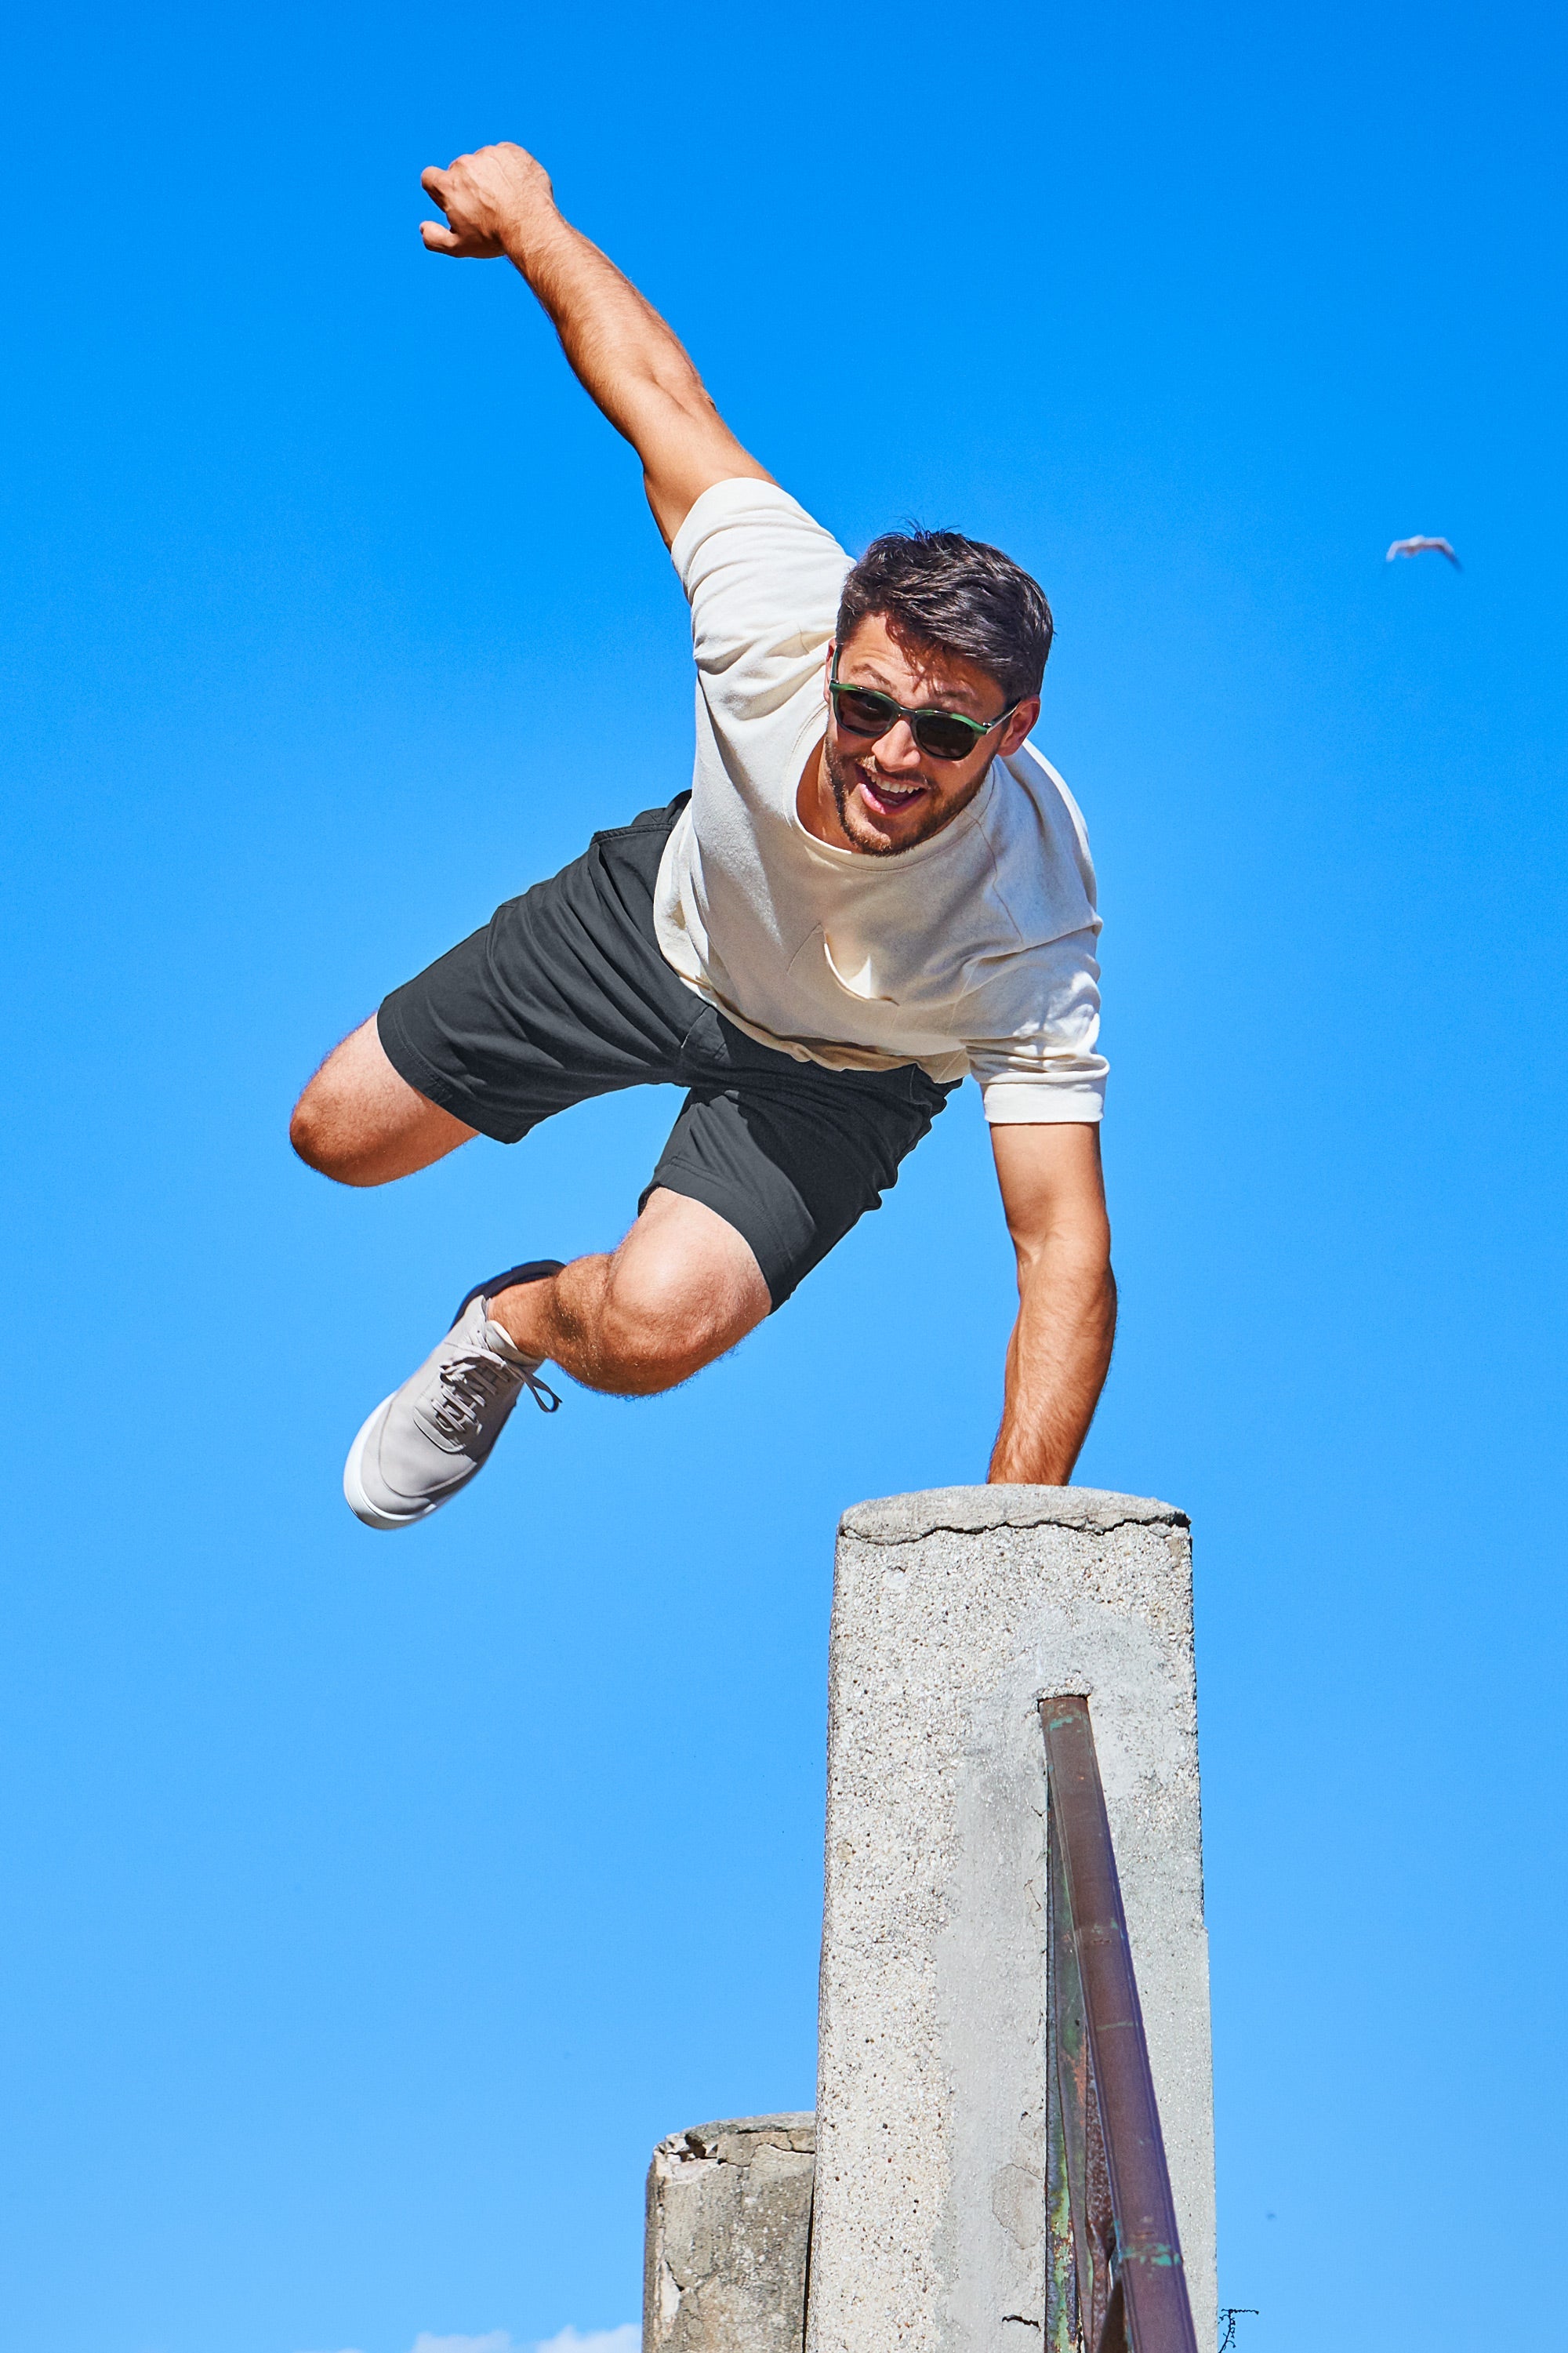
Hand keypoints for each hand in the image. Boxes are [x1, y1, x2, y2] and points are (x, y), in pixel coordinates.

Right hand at [420, 142, 554, 259]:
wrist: (531, 226)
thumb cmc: (494, 238)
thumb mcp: (460, 247)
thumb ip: (435, 239)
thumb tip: (423, 228)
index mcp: (448, 185)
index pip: (429, 178)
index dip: (439, 191)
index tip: (455, 202)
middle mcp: (465, 164)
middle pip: (459, 171)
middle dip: (469, 186)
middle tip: (487, 207)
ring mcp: (489, 155)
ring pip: (483, 163)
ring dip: (490, 176)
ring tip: (506, 199)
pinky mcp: (511, 151)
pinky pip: (505, 156)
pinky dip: (509, 169)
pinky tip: (518, 188)